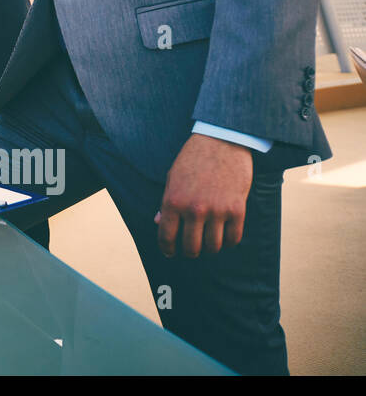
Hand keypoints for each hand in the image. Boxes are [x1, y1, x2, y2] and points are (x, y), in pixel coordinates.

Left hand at [156, 133, 253, 257]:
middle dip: (190, 252)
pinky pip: (233, 238)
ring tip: (208, 243)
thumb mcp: (172, 178)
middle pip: (192, 248)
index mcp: (173, 201)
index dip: (167, 249)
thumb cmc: (193, 159)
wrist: (221, 142)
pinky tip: (224, 236)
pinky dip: (228, 242)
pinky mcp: (237, 210)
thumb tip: (158, 223)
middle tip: (192, 249)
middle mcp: (194, 209)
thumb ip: (166, 202)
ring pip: (213, 247)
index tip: (170, 252)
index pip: (166, 236)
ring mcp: (216, 211)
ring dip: (210, 249)